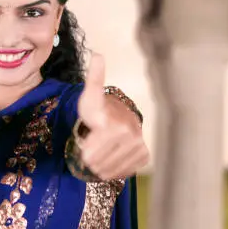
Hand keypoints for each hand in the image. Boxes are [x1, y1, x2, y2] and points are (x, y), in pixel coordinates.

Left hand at [77, 53, 148, 179]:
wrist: (118, 116)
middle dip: (91, 157)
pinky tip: (111, 158)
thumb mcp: (90, 96)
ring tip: (100, 150)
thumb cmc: (99, 109)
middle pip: (97, 165)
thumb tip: (98, 55)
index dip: (84, 149)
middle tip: (92, 144)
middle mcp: (131, 137)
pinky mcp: (144, 157)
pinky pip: (121, 174)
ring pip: (108, 171)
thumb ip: (94, 79)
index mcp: (116, 126)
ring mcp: (139, 148)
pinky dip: (113, 169)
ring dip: (100, 165)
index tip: (86, 138)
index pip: (90, 156)